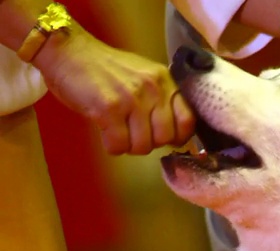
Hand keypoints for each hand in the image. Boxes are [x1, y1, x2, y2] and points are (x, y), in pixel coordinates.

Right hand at [33, 25, 194, 154]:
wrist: (68, 52)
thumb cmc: (105, 69)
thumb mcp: (143, 77)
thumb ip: (160, 99)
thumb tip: (173, 135)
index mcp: (164, 81)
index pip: (188, 121)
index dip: (177, 136)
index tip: (163, 137)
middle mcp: (153, 89)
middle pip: (165, 138)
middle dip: (149, 143)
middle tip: (133, 133)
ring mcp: (131, 99)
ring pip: (143, 146)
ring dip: (129, 146)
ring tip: (118, 131)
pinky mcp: (108, 109)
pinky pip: (119, 145)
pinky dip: (112, 146)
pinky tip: (106, 133)